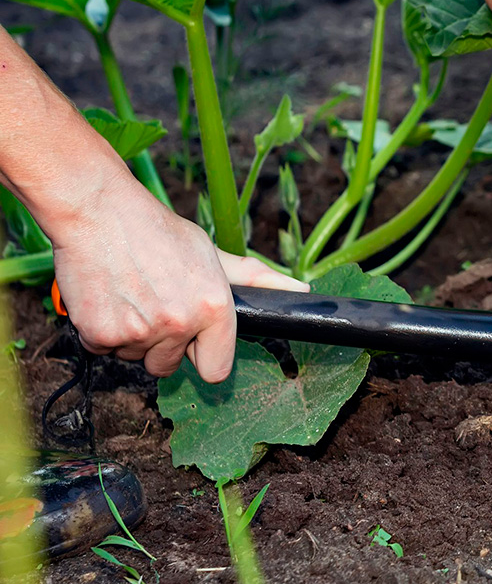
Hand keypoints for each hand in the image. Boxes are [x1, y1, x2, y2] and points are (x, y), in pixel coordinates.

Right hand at [51, 180, 307, 382]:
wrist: (100, 212)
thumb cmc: (159, 232)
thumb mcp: (213, 253)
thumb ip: (254, 279)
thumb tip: (300, 291)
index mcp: (214, 308)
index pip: (216, 370)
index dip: (203, 356)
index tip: (194, 342)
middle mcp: (180, 324)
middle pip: (169, 366)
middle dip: (163, 344)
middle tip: (155, 304)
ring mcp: (139, 332)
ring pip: (136, 357)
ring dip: (132, 336)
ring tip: (132, 294)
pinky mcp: (100, 335)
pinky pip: (103, 349)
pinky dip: (101, 330)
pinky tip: (108, 297)